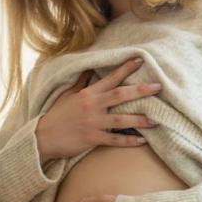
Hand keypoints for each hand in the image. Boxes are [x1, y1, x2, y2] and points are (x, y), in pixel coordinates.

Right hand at [36, 58, 161, 163]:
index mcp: (88, 94)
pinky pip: (114, 139)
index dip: (126, 69)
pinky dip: (128, 141)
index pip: (110, 78)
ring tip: (157, 119)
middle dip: (140, 90)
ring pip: (121, 119)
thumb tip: (89, 68)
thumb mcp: (68, 95)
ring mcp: (94, 122)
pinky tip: (142, 141)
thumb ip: (82, 82)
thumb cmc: (57, 115)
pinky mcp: (93, 138)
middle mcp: (93, 106)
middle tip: (158, 86)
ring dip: (140, 119)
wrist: (43, 137)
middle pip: (120, 95)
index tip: (140, 60)